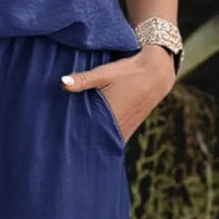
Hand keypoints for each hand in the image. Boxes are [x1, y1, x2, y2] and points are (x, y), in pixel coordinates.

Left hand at [61, 45, 175, 141]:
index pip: (87, 136)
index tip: (61, 142)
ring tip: (76, 145)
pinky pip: (115, 139)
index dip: (74, 140)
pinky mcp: (130, 127)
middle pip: (95, 143)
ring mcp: (126, 129)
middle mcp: (119, 127)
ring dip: (94, 143)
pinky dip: (104, 140)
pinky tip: (93, 138)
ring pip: (105, 142)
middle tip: (65, 145)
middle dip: (82, 144)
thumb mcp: (104, 74)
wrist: (156, 73)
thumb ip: (83, 80)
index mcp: (110, 117)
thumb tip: (62, 82)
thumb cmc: (128, 73)